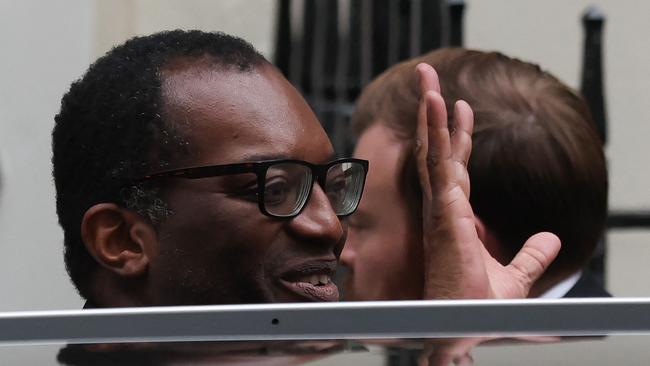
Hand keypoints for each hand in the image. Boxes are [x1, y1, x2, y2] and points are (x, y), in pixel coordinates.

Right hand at [413, 63, 560, 299]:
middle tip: (428, 78)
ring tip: (427, 78)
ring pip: (433, 148)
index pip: (455, 167)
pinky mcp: (444, 208)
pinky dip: (436, 129)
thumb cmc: (477, 306)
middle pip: (437, 149)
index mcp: (455, 216)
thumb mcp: (516, 276)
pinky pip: (438, 160)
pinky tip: (437, 102)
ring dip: (430, 110)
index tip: (462, 106)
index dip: (458, 136)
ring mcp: (440, 205)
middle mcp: (442, 206)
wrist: (464, 326)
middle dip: (433, 112)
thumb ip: (531, 256)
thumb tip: (552, 239)